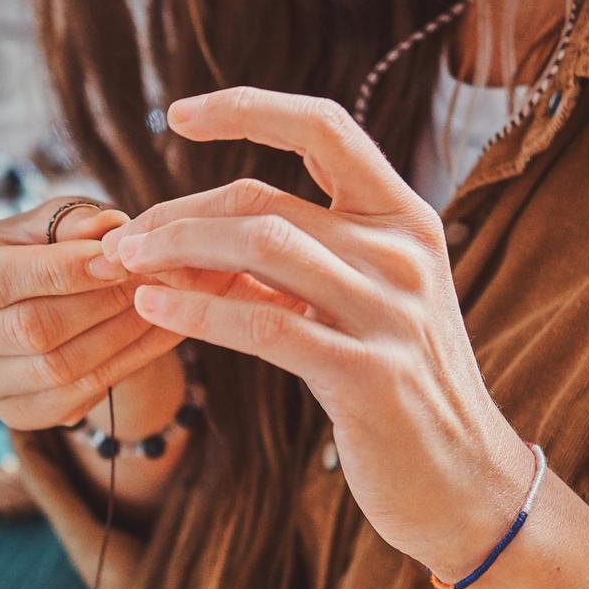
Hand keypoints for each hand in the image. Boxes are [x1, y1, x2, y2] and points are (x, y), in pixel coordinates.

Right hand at [0, 198, 183, 430]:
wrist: (24, 304)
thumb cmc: (27, 251)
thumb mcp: (40, 224)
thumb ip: (71, 222)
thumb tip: (110, 230)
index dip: (60, 270)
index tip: (118, 257)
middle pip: (27, 329)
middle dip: (98, 302)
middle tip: (150, 278)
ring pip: (54, 368)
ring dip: (118, 335)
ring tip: (159, 301)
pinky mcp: (9, 414)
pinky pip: (72, 398)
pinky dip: (122, 365)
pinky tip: (156, 335)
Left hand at [102, 87, 535, 579]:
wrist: (464, 481)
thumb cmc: (400, 387)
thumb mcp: (361, 304)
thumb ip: (300, 260)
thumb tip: (196, 233)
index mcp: (406, 218)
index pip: (324, 128)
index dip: (248, 107)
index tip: (178, 113)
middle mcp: (403, 253)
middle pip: (264, 201)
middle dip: (178, 214)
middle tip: (124, 240)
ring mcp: (389, 313)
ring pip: (259, 247)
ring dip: (177, 251)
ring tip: (127, 266)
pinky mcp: (366, 375)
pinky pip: (262, 326)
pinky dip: (196, 312)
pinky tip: (152, 309)